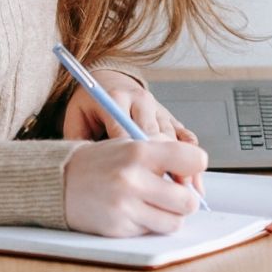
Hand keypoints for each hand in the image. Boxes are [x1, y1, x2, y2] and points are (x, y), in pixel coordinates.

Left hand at [62, 68, 205, 197]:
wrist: (107, 80)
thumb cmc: (90, 105)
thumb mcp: (76, 118)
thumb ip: (78, 141)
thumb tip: (78, 171)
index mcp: (116, 98)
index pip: (125, 130)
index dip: (132, 158)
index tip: (136, 183)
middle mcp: (141, 101)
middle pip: (155, 134)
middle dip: (162, 164)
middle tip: (166, 191)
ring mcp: (158, 108)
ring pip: (173, 137)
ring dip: (181, 165)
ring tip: (185, 191)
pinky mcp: (170, 116)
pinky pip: (185, 136)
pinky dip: (191, 158)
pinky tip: (195, 177)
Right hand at [63, 136, 209, 236]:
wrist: (58, 181)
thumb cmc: (99, 163)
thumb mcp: (129, 145)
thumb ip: (162, 156)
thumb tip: (194, 178)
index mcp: (140, 151)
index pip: (193, 159)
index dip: (194, 166)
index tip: (184, 170)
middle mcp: (133, 178)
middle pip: (188, 200)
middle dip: (183, 200)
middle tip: (171, 194)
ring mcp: (125, 206)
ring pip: (174, 223)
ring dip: (168, 216)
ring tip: (152, 204)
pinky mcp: (118, 228)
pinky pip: (151, 232)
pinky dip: (147, 225)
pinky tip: (131, 212)